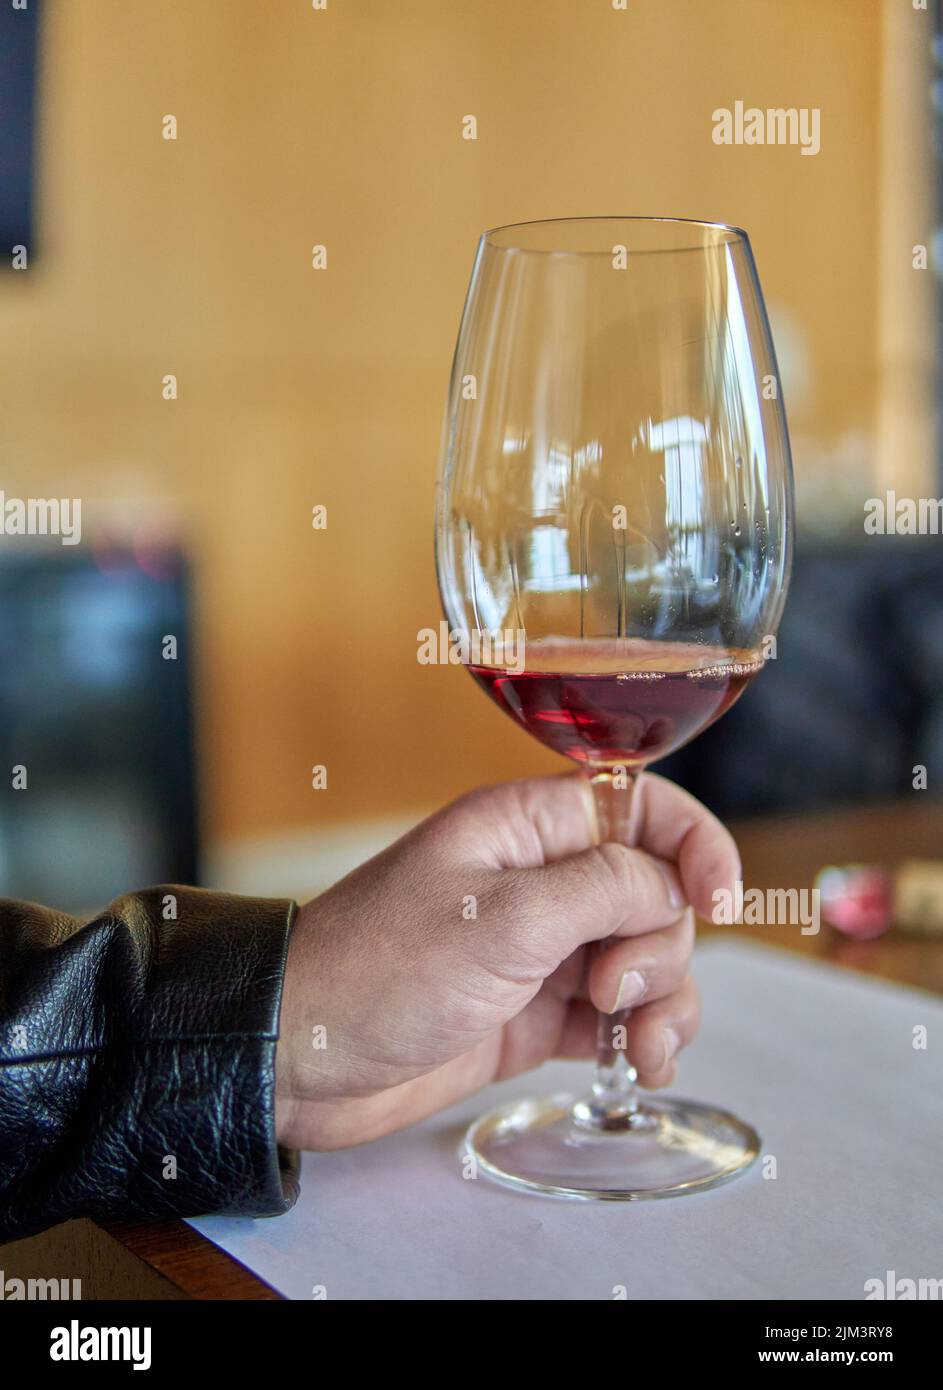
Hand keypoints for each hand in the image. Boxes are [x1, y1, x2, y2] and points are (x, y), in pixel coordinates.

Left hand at [275, 773, 738, 1149]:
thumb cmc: (383, 969)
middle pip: (655, 893)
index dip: (695, 845)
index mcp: (527, 828)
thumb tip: (674, 884)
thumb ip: (604, 889)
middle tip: (611, 989)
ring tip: (639, 1047)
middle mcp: (541, 881)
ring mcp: (541, 950)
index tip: (723, 901)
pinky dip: (640, 1038)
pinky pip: (617, 1016)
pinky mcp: (534, 1014)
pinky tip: (635, 1066)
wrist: (301, 1059)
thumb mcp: (504, 918)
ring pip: (645, 960)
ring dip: (663, 1001)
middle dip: (663, 945)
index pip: (642, 809)